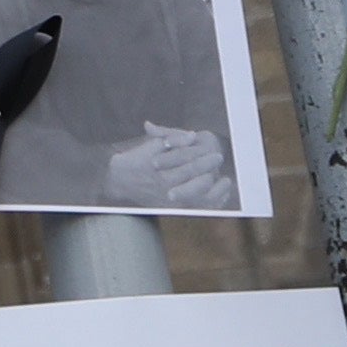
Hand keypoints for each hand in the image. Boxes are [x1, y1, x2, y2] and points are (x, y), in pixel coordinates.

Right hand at [114, 122, 238, 208]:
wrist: (121, 180)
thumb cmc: (139, 159)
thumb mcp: (153, 145)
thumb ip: (172, 138)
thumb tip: (192, 135)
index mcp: (163, 173)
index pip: (190, 168)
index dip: (206, 161)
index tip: (217, 155)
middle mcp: (167, 190)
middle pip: (197, 186)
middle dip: (212, 174)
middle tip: (220, 164)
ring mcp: (171, 202)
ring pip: (199, 202)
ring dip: (216, 193)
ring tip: (226, 182)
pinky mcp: (173, 210)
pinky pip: (197, 210)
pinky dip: (211, 204)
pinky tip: (221, 196)